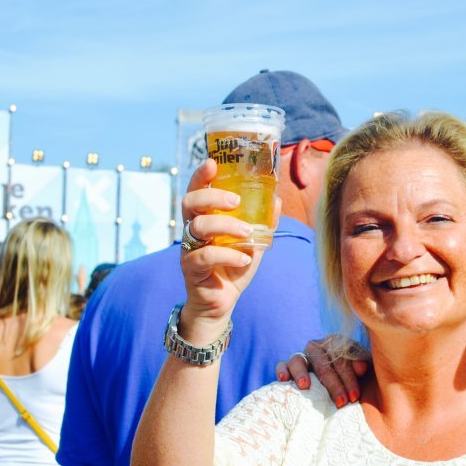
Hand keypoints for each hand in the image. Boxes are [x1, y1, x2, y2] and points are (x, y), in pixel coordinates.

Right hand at [179, 159, 277, 340]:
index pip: (197, 190)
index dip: (201, 175)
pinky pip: (203, 256)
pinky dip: (226, 256)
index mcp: (205, 218)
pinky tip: (243, 260)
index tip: (213, 163)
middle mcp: (192, 230)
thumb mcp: (253, 242)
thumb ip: (262, 221)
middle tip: (235, 202)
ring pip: (197, 227)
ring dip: (224, 226)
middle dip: (212, 197)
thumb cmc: (234, 267)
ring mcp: (188, 249)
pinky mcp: (190, 269)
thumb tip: (277, 198)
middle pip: (190, 203)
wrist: (222, 302)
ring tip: (246, 232)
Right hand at [276, 339, 368, 407]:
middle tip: (341, 402)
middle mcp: (318, 347)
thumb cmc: (355, 380)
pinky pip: (282, 365)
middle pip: (323, 363)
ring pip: (298, 360)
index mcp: (337, 343)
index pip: (342, 358)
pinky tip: (283, 379)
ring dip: (301, 373)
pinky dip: (281, 369)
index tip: (355, 396)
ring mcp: (302, 356)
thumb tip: (361, 368)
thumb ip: (365, 366)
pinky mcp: (288, 367)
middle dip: (333, 384)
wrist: (341, 390)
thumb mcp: (364, 372)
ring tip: (306, 386)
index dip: (349, 377)